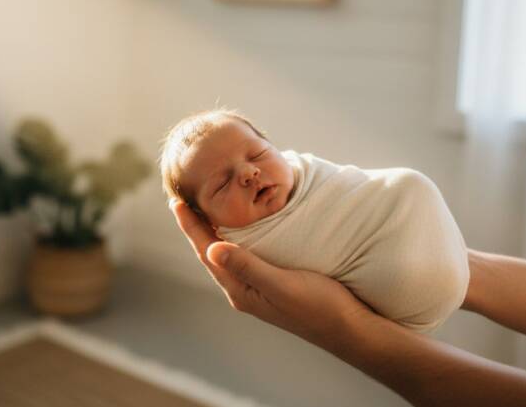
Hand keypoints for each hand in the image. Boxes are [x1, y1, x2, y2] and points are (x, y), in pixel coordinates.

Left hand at [170, 200, 376, 350]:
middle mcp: (243, 289)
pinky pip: (244, 254)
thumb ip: (248, 267)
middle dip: (196, 226)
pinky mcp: (272, 281)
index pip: (207, 252)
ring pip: (226, 253)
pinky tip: (238, 226)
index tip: (176, 202)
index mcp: (240, 290)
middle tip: (182, 199)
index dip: (191, 227)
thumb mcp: (282, 284)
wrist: (348, 328)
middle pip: (211, 252)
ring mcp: (257, 286)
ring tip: (202, 207)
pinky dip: (235, 236)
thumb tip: (212, 249)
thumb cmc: (318, 306)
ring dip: (213, 230)